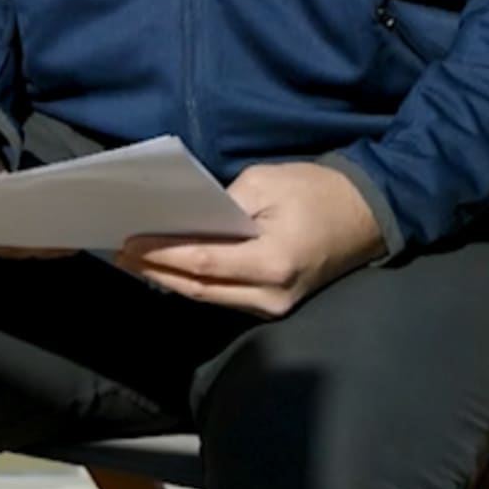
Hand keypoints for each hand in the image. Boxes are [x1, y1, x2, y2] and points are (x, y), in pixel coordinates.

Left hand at [114, 161, 384, 316]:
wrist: (368, 213)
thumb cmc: (317, 190)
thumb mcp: (265, 183)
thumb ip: (222, 206)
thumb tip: (186, 223)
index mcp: (272, 261)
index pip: (204, 263)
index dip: (163, 255)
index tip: (128, 244)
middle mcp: (272, 294)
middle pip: (201, 289)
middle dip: (157, 272)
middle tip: (120, 255)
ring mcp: (275, 305)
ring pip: (210, 298)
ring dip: (171, 280)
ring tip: (135, 262)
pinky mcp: (276, 303)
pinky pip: (226, 296)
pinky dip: (196, 283)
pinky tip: (170, 269)